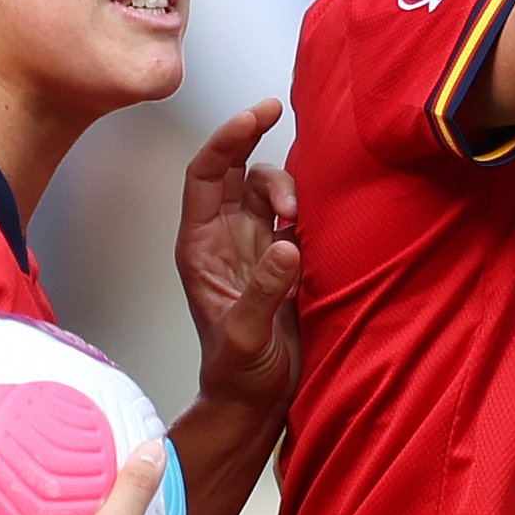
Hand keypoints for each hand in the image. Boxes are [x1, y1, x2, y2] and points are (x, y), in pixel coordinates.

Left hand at [177, 100, 301, 414]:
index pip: (206, 176)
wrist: (257, 401)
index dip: (227, 139)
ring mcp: (254, 246)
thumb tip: (287, 245)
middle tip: (279, 118)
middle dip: (255, 142)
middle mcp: (224, 238)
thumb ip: (264, 292)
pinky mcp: (283, 259)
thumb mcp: (245, 337)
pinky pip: (294, 215)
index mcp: (200, 247)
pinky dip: (307, 208)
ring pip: (268, 189)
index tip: (256, 113)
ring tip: (300, 216)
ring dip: (287, 188)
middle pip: (236, 171)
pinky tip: (314, 222)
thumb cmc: (238, 375)